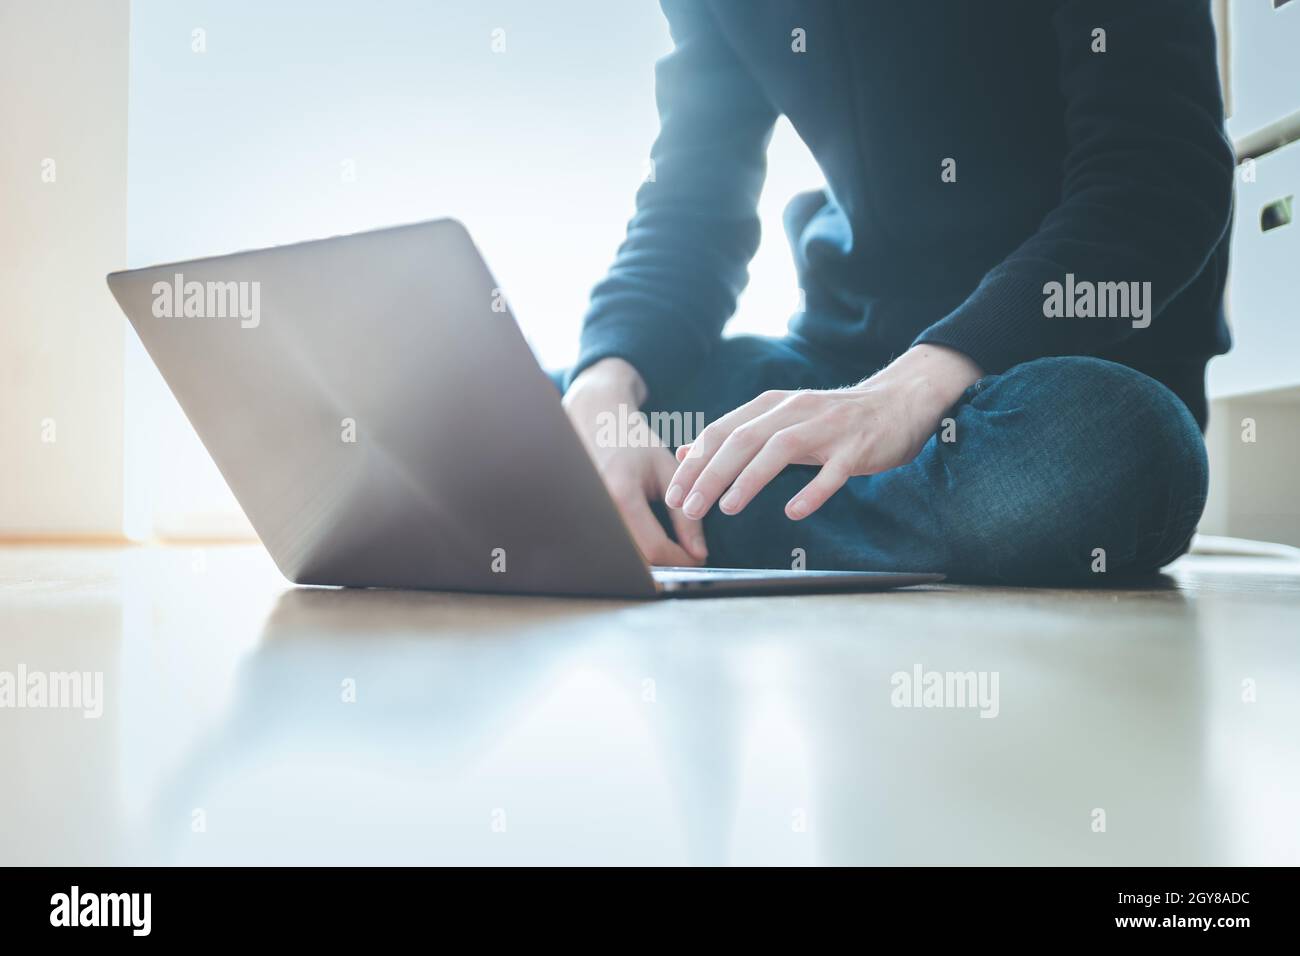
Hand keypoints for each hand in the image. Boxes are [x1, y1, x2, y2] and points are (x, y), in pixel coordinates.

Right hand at [563, 358, 707, 565]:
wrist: (596, 424)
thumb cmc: (634, 444)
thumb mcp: (668, 471)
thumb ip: (685, 514)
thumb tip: (699, 554)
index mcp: (621, 495)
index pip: (655, 548)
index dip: (682, 560)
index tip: (699, 556)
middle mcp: (598, 511)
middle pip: (636, 562)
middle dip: (666, 567)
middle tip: (686, 558)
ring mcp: (585, 519)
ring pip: (622, 561)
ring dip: (649, 565)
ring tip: (670, 552)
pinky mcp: (580, 524)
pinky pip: (611, 551)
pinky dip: (633, 555)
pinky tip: (649, 546)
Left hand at [665, 344, 982, 521]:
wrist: (899, 401)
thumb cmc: (834, 419)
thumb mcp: (781, 420)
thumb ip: (737, 434)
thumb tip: (689, 450)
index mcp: (772, 404)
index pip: (722, 432)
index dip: (695, 463)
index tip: (673, 494)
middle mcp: (794, 410)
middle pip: (743, 441)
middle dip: (710, 475)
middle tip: (689, 508)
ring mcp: (827, 428)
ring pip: (780, 451)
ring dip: (749, 480)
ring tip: (726, 508)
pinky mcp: (856, 447)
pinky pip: (832, 471)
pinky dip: (812, 491)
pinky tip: (793, 512)